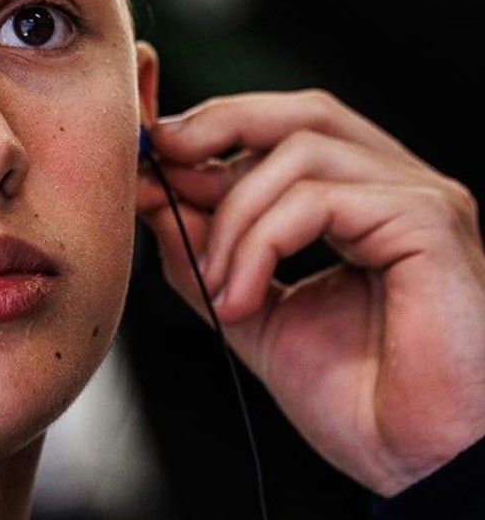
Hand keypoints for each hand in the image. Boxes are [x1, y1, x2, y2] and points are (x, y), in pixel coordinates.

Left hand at [135, 89, 484, 495]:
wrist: (421, 465)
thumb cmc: (359, 401)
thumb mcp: (253, 314)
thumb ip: (206, 256)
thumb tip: (153, 198)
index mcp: (364, 204)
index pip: (285, 133)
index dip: (212, 134)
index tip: (149, 159)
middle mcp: (397, 190)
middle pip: (302, 113)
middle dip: (218, 127)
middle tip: (160, 164)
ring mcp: (419, 200)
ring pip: (299, 152)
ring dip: (233, 219)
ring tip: (218, 289)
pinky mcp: (429, 224)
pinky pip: (319, 200)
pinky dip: (261, 243)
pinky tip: (242, 301)